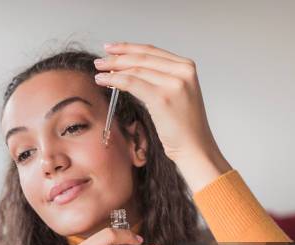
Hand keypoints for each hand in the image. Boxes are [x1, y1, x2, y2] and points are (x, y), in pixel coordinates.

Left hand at [93, 41, 219, 163]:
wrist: (195, 147)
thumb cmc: (184, 126)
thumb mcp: (176, 94)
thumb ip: (160, 78)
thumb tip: (129, 70)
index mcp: (186, 67)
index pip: (152, 51)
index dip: (128, 48)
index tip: (112, 48)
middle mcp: (182, 71)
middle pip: (142, 58)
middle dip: (117, 58)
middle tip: (100, 61)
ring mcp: (173, 84)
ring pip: (135, 70)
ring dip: (113, 69)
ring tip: (99, 72)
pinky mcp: (162, 98)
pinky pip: (131, 83)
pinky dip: (115, 80)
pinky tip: (103, 81)